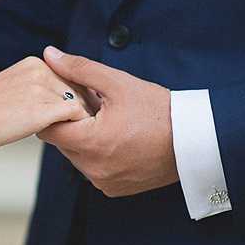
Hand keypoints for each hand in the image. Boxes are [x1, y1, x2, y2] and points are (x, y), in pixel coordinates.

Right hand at [0, 56, 90, 155]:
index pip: (69, 78)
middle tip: (83, 129)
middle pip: (79, 89)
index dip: (74, 98)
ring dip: (80, 121)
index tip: (77, 115)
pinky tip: (68, 141)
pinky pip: (77, 117)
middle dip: (82, 109)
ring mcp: (45, 88)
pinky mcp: (47, 108)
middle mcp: (42, 70)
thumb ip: (32, 91)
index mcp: (33, 64)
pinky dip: (77, 130)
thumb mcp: (10, 90)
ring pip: (81, 103)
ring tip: (76, 137)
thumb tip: (47, 106)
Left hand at [37, 47, 178, 196]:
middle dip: (72, 123)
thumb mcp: (118, 83)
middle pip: (63, 143)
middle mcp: (92, 169)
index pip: (48, 130)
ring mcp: (104, 182)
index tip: (69, 99)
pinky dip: (99, 156)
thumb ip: (79, 69)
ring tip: (108, 122)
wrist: (195, 141)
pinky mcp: (115, 189)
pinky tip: (118, 139)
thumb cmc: (160, 111)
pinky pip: (94, 170)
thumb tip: (50, 55)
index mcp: (89, 143)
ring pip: (77, 157)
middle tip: (93, 107)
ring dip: (85, 140)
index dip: (54, 111)